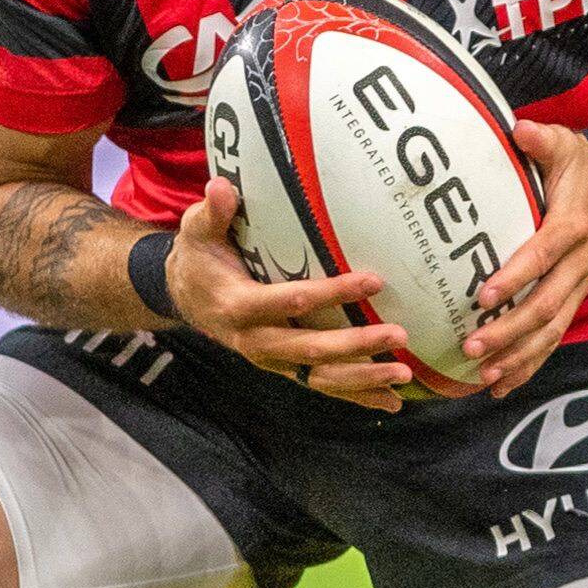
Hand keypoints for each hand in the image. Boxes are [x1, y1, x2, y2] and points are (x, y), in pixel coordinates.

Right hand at [178, 182, 413, 409]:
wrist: (185, 296)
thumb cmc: (199, 257)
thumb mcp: (197, 232)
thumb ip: (213, 212)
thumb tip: (222, 186)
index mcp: (239, 306)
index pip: (291, 301)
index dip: (331, 293)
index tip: (373, 281)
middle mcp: (255, 341)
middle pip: (311, 348)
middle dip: (357, 345)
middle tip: (400, 334)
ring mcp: (271, 360)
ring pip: (319, 376)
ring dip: (363, 379)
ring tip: (402, 374)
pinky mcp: (284, 368)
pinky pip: (321, 385)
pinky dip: (356, 396)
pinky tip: (391, 401)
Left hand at [461, 117, 587, 395]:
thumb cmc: (579, 165)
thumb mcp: (565, 142)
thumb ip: (543, 139)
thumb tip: (520, 129)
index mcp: (572, 226)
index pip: (542, 256)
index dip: (515, 277)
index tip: (482, 296)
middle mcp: (579, 263)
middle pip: (546, 305)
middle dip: (509, 330)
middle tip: (472, 346)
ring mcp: (577, 285)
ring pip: (551, 329)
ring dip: (519, 355)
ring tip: (485, 376)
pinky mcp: (572, 299)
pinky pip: (553, 337)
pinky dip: (530, 363)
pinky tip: (502, 384)